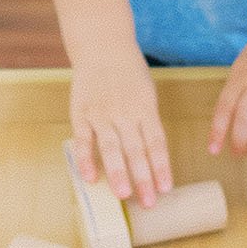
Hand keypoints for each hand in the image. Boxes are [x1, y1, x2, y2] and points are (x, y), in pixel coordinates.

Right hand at [70, 43, 171, 208]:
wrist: (102, 44)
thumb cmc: (128, 73)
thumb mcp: (147, 93)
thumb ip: (148, 123)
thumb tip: (153, 158)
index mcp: (145, 108)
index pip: (156, 143)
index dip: (161, 166)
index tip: (165, 189)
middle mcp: (124, 112)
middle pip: (136, 150)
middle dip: (143, 178)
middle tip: (149, 203)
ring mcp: (101, 113)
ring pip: (111, 147)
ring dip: (117, 172)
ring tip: (123, 195)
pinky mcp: (81, 113)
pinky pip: (83, 140)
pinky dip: (85, 159)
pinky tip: (89, 178)